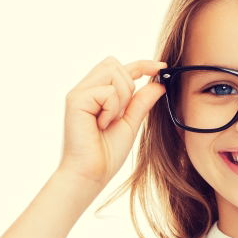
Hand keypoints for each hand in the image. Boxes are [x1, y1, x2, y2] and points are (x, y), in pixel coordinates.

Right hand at [57, 56, 166, 187]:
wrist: (91, 174)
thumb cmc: (106, 154)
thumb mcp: (130, 124)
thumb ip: (142, 102)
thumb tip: (159, 84)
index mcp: (96, 93)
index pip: (120, 68)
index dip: (141, 64)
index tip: (162, 66)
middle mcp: (85, 89)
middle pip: (114, 63)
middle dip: (128, 85)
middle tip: (122, 113)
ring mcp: (79, 93)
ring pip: (112, 72)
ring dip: (121, 97)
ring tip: (110, 120)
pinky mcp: (75, 100)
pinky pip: (107, 92)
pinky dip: (112, 109)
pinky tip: (102, 125)